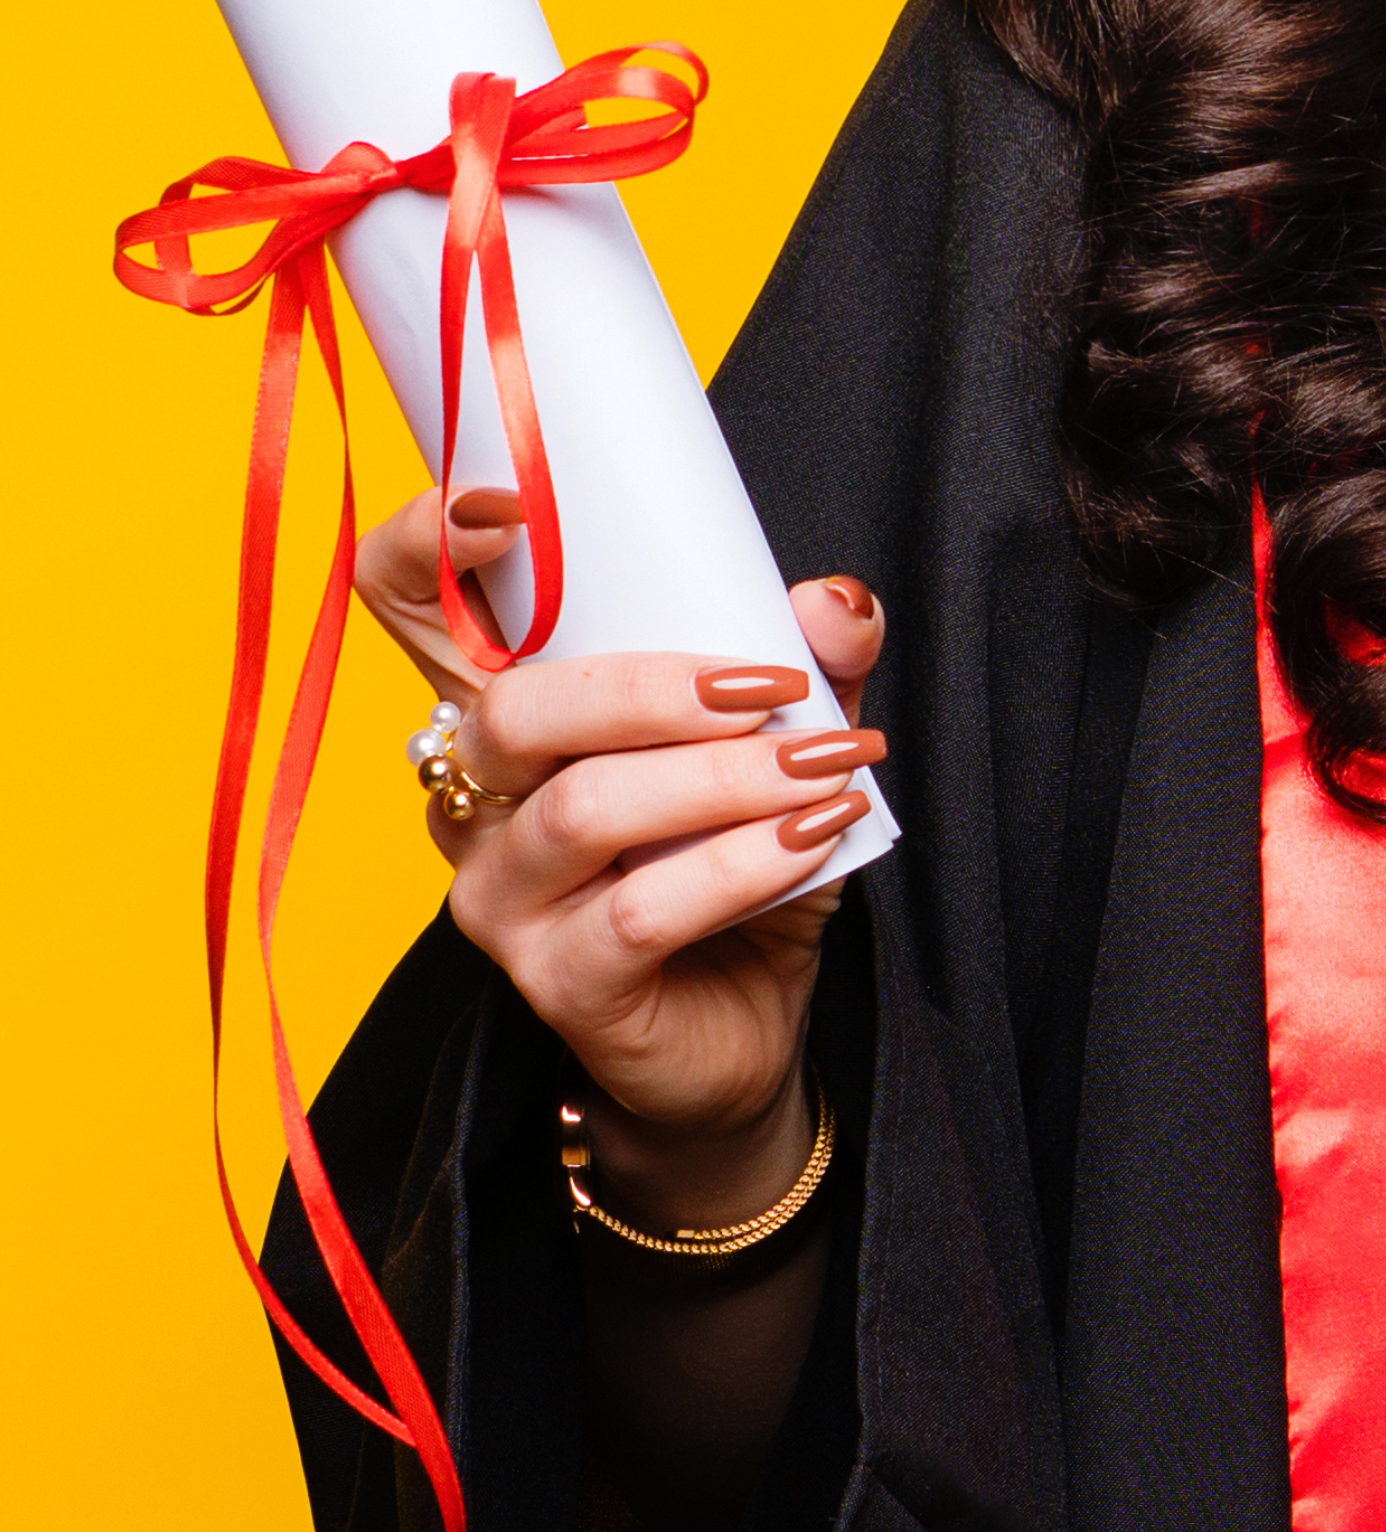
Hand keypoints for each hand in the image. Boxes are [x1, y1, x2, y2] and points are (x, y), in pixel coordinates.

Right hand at [356, 486, 887, 1222]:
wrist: (740, 1026)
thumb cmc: (732, 864)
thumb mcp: (776, 743)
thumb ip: (805, 666)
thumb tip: (834, 599)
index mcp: (508, 709)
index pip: (404, 601)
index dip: (424, 541)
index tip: (510, 506)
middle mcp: (475, 797)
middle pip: (511, 710)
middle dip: (651, 686)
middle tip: (772, 689)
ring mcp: (501, 898)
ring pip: (582, 809)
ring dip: (723, 779)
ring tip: (823, 766)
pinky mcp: (555, 983)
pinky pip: (639, 911)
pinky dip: (740, 864)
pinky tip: (808, 837)